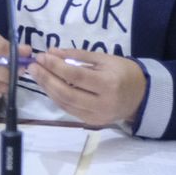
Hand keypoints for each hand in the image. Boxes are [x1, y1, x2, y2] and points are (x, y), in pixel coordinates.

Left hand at [28, 47, 145, 127]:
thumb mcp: (104, 58)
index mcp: (109, 84)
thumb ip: (77, 55)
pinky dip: (56, 97)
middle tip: (33, 66)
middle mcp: (102, 103)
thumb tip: (52, 51)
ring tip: (37, 74)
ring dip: (48, 89)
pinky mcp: (92, 122)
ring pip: (65, 103)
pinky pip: (69, 109)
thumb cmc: (124, 72)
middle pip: (67, 93)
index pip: (76, 76)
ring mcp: (97, 116)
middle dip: (46, 79)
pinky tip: (48, 86)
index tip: (42, 56)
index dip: (56, 66)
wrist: (142, 95)